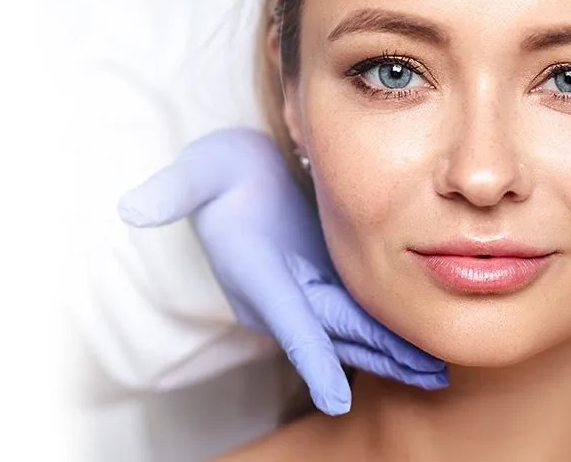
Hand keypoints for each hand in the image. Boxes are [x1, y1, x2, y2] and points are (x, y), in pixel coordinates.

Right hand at [118, 128, 446, 414]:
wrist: (237, 175)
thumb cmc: (221, 173)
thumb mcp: (200, 171)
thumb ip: (175, 190)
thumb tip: (133, 208)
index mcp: (257, 274)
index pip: (287, 322)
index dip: (312, 360)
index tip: (335, 400)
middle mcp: (283, 293)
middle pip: (337, 333)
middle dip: (380, 356)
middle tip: (428, 378)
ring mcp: (307, 289)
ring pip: (355, 329)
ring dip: (394, 350)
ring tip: (437, 372)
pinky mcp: (326, 279)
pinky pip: (362, 311)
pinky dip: (391, 328)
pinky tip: (423, 341)